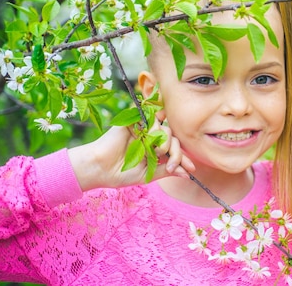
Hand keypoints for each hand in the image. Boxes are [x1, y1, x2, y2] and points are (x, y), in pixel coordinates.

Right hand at [68, 123, 195, 190]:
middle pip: (173, 138)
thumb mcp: (148, 175)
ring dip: (165, 142)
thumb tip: (188, 173)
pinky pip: (149, 116)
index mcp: (154, 150)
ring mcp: (142, 129)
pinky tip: (154, 133)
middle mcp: (150, 138)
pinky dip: (155, 122)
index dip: (183, 157)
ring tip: (156, 153)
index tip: (191, 169)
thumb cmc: (121, 174)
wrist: (99, 169)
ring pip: (165, 129)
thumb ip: (167, 170)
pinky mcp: (133, 120)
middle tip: (171, 165)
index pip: (174, 149)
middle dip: (177, 152)